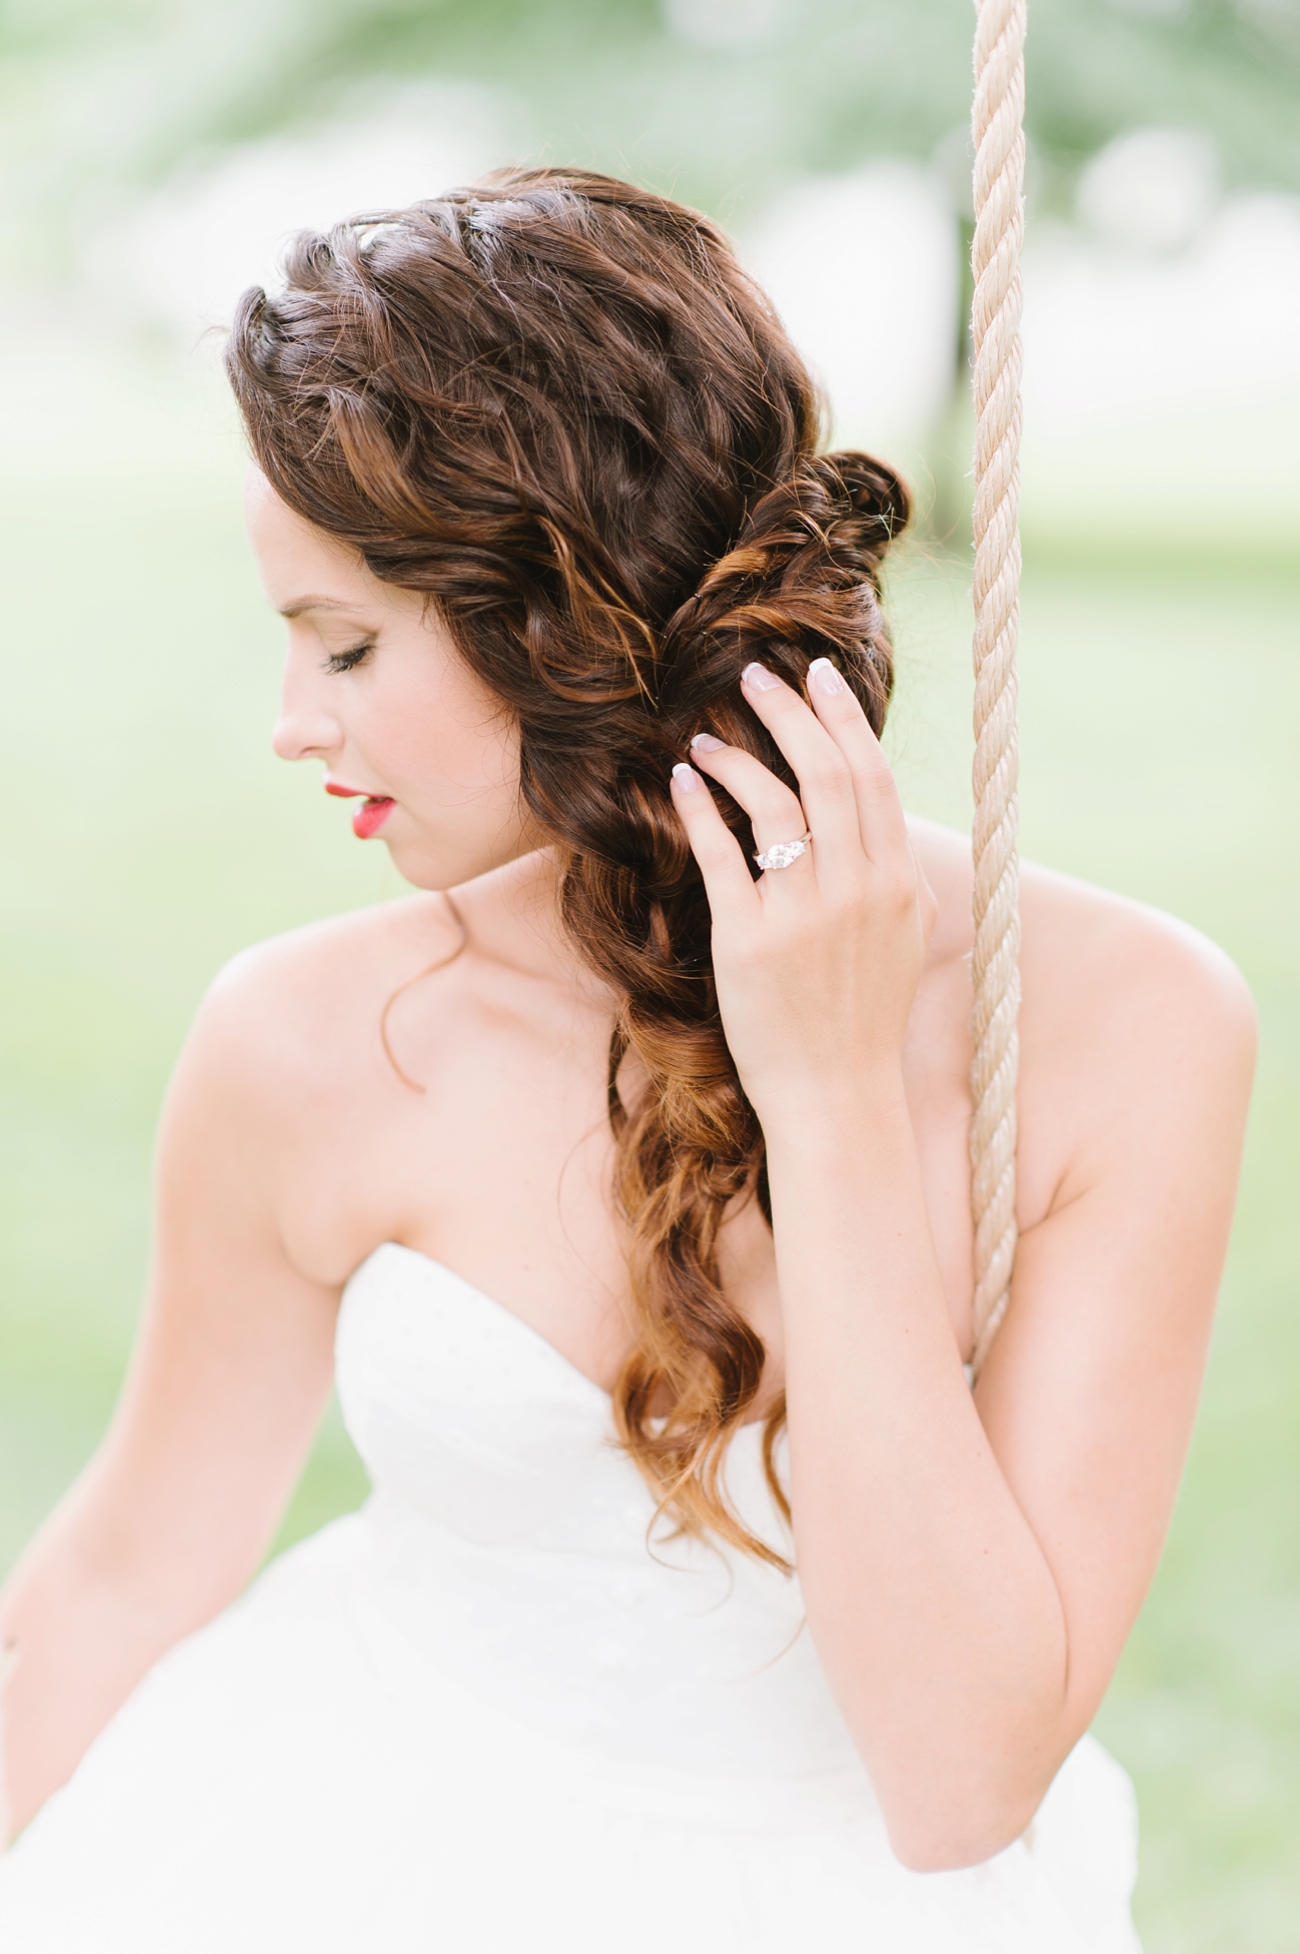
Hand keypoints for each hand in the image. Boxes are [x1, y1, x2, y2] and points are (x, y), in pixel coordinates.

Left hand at [670, 658, 935, 1118]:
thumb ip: (899, 880)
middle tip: (756, 677)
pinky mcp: (750, 941)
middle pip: (826, 774)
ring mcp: (804, 915)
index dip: (843, 719)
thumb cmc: (863, 1020)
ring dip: (737, 758)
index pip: (873, 778)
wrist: (836, 1094)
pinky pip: (723, 855)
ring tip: (705, 738)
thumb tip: (889, 827)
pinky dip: (702, 809)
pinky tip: (683, 782)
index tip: (818, 677)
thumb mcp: (904, 941)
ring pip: (774, 805)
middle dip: (790, 713)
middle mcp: (858, 890)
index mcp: (898, 884)